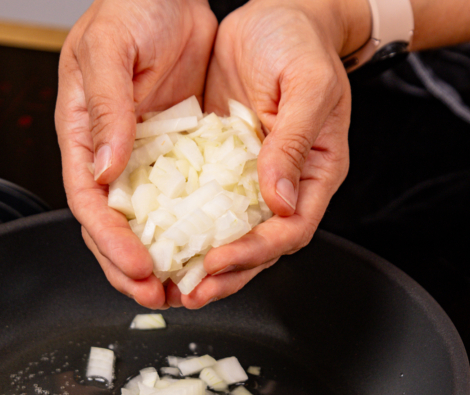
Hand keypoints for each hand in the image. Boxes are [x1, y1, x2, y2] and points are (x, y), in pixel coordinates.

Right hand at [56, 0, 217, 308]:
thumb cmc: (130, 8)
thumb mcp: (110, 50)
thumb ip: (107, 110)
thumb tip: (107, 170)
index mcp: (84, 135)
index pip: (89, 202)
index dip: (110, 241)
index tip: (137, 267)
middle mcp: (112, 154)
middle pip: (114, 226)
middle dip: (132, 266)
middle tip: (160, 297)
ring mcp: (146, 156)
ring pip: (150, 221)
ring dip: (164, 257)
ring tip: (184, 288)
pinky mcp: (179, 151)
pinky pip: (185, 197)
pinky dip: (193, 227)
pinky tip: (210, 248)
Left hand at [167, 0, 368, 308]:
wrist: (277, 14)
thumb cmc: (302, 44)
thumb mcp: (307, 86)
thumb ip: (294, 142)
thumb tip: (281, 200)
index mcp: (314, 173)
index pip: (289, 230)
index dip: (255, 252)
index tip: (219, 261)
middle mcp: (282, 183)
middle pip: (257, 246)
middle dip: (223, 274)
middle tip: (188, 292)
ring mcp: (248, 176)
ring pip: (226, 232)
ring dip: (199, 261)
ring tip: (168, 282)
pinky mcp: (219, 162)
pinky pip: (200, 201)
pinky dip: (181, 223)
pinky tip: (155, 237)